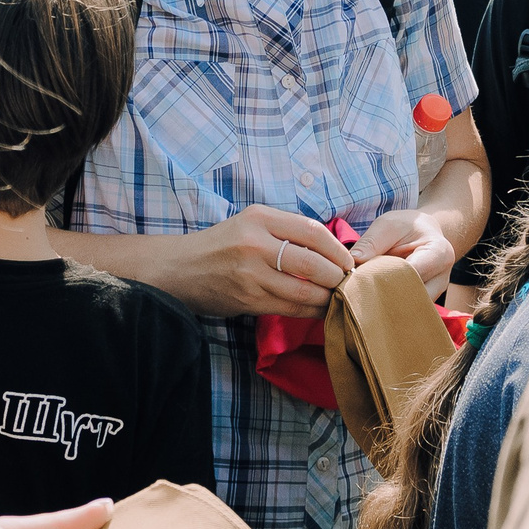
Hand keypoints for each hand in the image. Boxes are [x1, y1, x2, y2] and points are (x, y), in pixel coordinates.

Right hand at [171, 206, 353, 317]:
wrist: (179, 269)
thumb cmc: (220, 245)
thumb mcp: (249, 223)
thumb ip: (284, 230)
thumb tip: (329, 247)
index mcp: (260, 218)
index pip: (312, 231)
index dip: (337, 248)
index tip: (348, 260)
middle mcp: (255, 243)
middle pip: (313, 261)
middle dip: (337, 275)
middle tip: (349, 282)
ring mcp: (251, 274)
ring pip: (304, 289)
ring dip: (327, 297)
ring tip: (339, 298)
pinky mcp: (248, 300)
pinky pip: (289, 308)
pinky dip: (310, 310)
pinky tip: (321, 310)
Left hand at [351, 208, 457, 298]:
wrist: (423, 233)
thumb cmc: (406, 227)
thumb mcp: (388, 225)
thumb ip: (371, 241)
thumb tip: (354, 261)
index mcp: (439, 253)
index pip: (412, 273)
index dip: (385, 277)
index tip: (361, 278)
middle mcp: (441, 278)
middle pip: (412, 295)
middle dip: (385, 295)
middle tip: (359, 292)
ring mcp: (435, 294)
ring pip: (409, 308)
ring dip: (386, 304)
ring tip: (365, 298)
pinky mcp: (424, 304)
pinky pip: (406, 311)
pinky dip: (389, 308)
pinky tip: (373, 303)